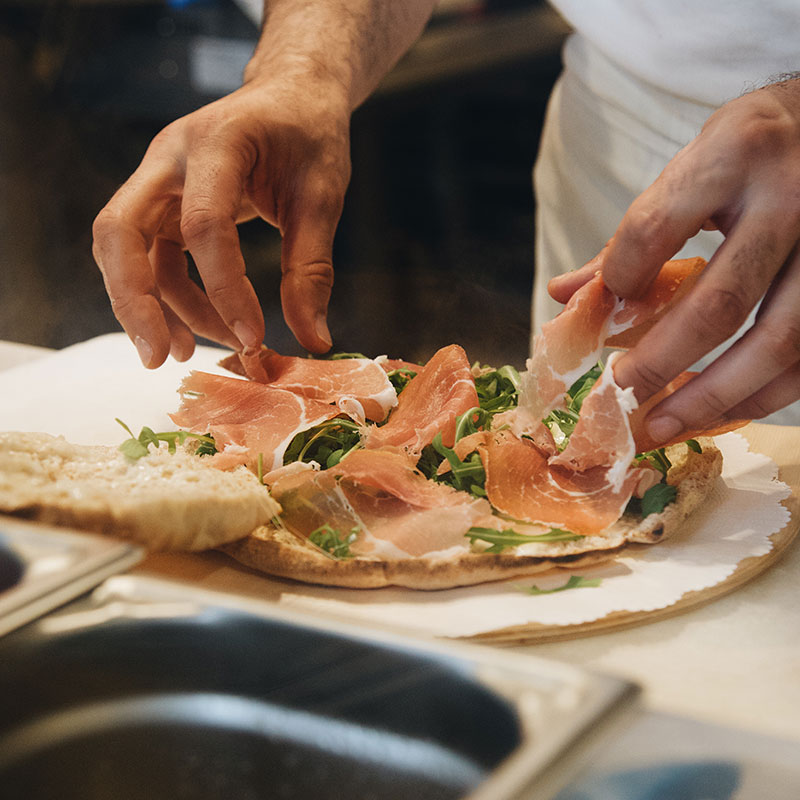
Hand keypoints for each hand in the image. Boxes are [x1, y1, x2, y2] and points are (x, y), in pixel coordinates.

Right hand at [92, 74, 350, 366]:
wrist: (291, 95)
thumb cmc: (309, 136)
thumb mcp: (323, 197)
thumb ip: (312, 269)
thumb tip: (313, 341)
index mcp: (218, 143)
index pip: (204, 223)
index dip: (224, 288)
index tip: (253, 338)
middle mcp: (170, 158)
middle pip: (120, 230)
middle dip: (134, 300)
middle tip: (160, 357)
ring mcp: (159, 178)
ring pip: (125, 248)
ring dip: (152, 306)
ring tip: (190, 353)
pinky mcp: (163, 202)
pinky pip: (149, 255)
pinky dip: (167, 296)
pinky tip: (192, 332)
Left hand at [550, 78, 799, 441]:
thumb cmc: (748, 151)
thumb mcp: (687, 171)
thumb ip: (630, 237)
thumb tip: (564, 294)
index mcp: (732, 156)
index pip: (654, 230)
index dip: (621, 280)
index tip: (606, 312)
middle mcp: (790, 198)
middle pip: (720, 303)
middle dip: (662, 362)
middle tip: (621, 395)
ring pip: (779, 342)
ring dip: (715, 397)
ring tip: (665, 426)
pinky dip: (764, 394)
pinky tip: (723, 411)